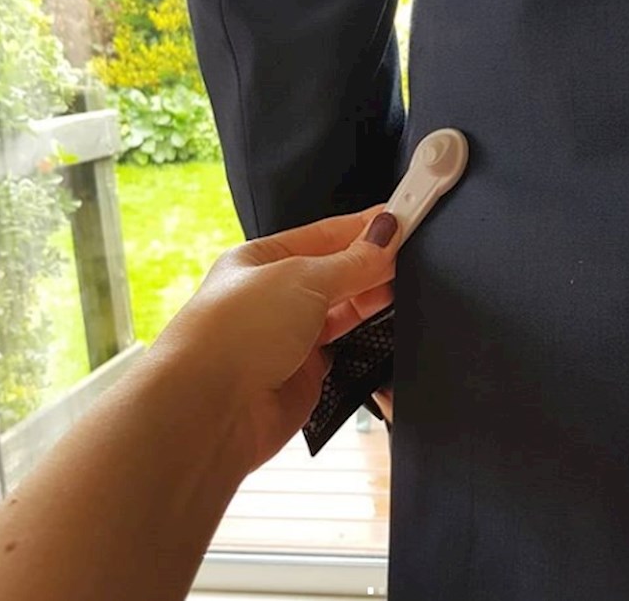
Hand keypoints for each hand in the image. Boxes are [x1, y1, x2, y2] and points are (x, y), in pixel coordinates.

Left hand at [158, 205, 400, 473]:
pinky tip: (392, 322)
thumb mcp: (301, 279)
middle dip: (372, 262)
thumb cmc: (238, 330)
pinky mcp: (306, 375)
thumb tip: (388, 231)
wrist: (210, 410)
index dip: (363, 227)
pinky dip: (367, 336)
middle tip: (418, 252)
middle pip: (335, 272)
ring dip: (373, 296)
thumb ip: (352, 261)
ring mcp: (290, 336)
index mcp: (261, 260)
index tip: (404, 219)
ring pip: (342, 309)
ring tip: (412, 283)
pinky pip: (345, 348)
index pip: (323, 235)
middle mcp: (274, 296)